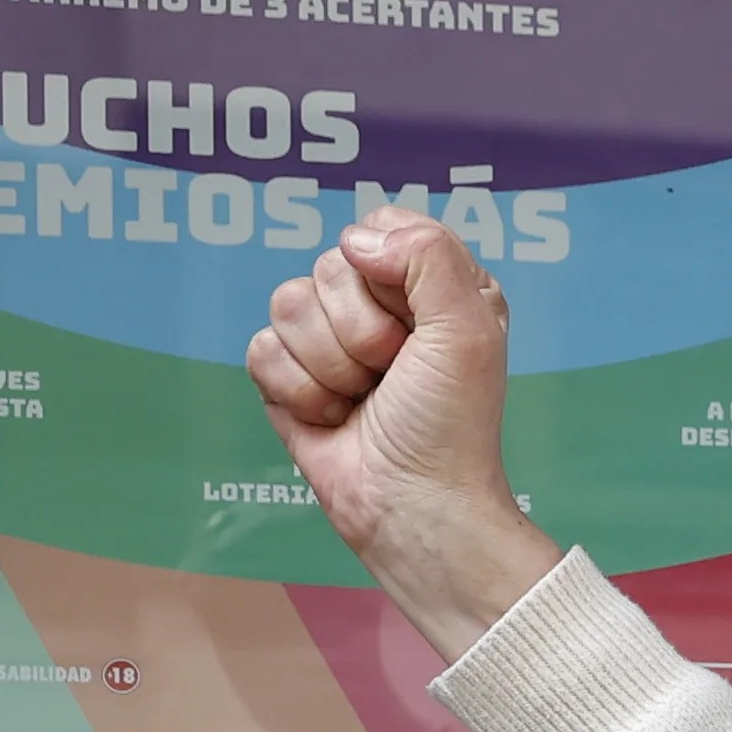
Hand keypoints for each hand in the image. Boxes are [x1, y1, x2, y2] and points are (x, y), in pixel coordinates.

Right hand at [248, 209, 561, 646]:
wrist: (411, 503)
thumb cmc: (450, 423)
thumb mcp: (469, 328)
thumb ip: (429, 255)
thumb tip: (353, 241)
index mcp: (432, 285)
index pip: (380, 228)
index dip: (387, 270)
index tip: (416, 320)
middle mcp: (379, 306)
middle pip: (328, 267)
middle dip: (361, 332)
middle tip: (394, 374)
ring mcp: (329, 340)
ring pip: (287, 304)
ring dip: (330, 366)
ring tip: (365, 400)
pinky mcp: (288, 377)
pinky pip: (261, 348)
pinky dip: (297, 391)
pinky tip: (332, 418)